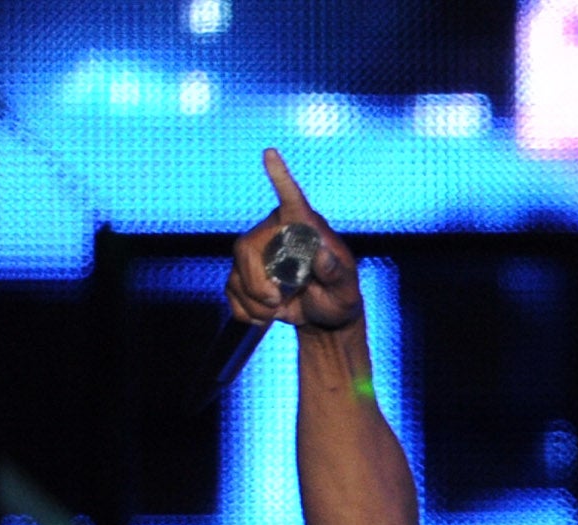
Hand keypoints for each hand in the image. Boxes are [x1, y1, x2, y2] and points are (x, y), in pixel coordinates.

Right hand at [228, 149, 360, 334]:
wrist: (324, 318)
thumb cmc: (340, 298)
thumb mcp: (347, 292)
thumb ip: (336, 274)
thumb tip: (322, 253)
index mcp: (305, 230)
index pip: (293, 201)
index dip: (281, 178)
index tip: (271, 153)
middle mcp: (276, 233)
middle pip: (248, 248)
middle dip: (259, 284)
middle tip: (279, 302)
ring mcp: (256, 252)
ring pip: (237, 272)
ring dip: (256, 302)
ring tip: (279, 309)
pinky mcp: (243, 273)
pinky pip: (231, 290)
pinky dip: (247, 311)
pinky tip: (266, 314)